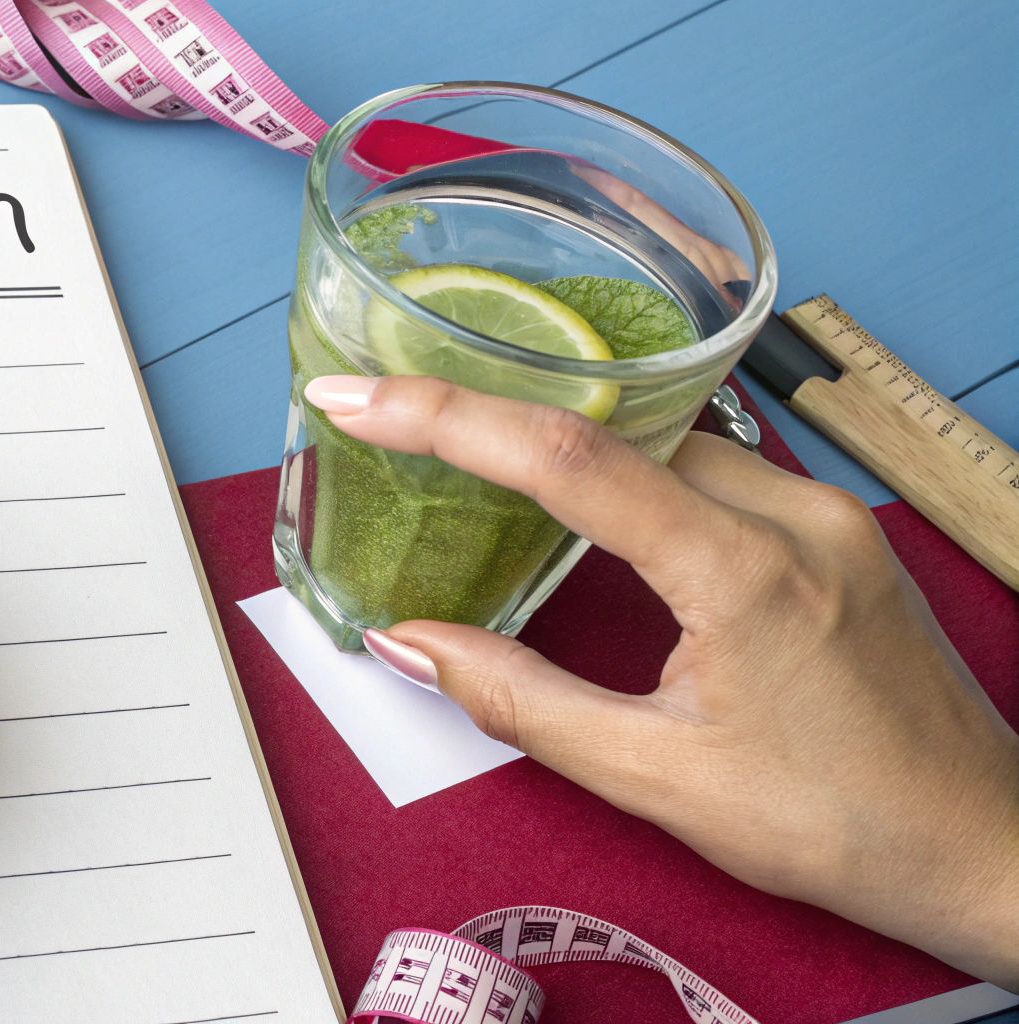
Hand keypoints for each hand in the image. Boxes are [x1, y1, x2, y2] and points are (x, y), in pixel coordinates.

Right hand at [304, 374, 1018, 986]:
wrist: (981, 844)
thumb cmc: (837, 823)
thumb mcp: (656, 779)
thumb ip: (519, 701)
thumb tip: (408, 644)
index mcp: (745, 571)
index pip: (570, 459)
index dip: (448, 416)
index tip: (359, 397)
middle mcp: (793, 515)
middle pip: (612, 425)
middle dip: (491, 410)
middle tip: (387, 410)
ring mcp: (824, 513)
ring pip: (666, 437)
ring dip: (566, 439)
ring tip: (463, 445)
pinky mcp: (836, 528)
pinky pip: (714, 464)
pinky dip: (633, 466)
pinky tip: (583, 494)